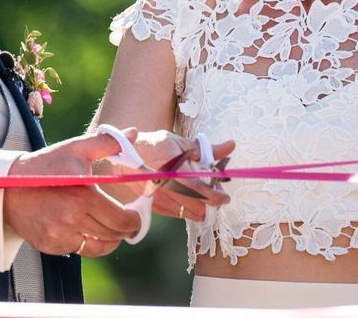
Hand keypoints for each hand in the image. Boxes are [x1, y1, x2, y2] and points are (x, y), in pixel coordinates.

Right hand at [5, 130, 144, 256]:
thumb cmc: (46, 165)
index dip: (134, 220)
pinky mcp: (50, 245)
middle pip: (113, 234)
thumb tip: (133, 134)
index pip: (121, 219)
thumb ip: (108, 142)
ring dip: (109, 239)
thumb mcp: (76, 148)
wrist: (8, 185)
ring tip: (111, 228)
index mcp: (83, 195)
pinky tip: (87, 230)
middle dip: (125, 230)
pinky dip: (87, 243)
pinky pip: (78, 250)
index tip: (136, 214)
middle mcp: (71, 218)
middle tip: (127, 222)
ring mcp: (59, 235)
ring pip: (98, 247)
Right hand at [113, 130, 235, 222]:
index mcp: (171, 166)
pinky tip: (189, 202)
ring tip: (204, 199)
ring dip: (199, 209)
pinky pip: (175, 214)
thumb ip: (206, 148)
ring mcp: (156, 197)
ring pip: (186, 213)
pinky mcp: (151, 204)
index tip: (225, 197)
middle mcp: (162, 185)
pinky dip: (186, 210)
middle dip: (209, 203)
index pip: (198, 188)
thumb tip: (231, 146)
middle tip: (215, 196)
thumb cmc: (154, 145)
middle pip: (194, 205)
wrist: (126, 154)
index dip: (215, 196)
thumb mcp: (180, 142)